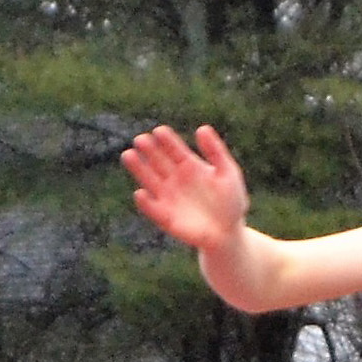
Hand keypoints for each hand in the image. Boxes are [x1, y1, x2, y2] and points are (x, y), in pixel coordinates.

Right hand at [120, 125, 250, 252]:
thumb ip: (215, 151)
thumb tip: (202, 128)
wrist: (229, 232)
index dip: (166, 140)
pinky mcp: (165, 217)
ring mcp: (168, 197)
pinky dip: (145, 202)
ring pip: (149, 180)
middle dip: (149, 150)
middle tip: (140, 140)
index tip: (159, 131)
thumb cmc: (232, 202)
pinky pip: (152, 208)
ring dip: (138, 168)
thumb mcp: (228, 172)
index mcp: (189, 166)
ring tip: (129, 155)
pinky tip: (140, 193)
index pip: (174, 149)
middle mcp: (174, 179)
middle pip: (157, 161)